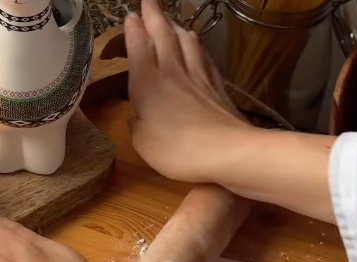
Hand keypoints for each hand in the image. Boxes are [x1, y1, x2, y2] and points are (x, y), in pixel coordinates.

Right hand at [125, 0, 336, 222]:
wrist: (226, 151)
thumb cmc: (176, 150)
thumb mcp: (142, 142)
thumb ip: (137, 123)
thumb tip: (137, 112)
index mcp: (148, 83)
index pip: (139, 48)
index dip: (133, 31)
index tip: (130, 16)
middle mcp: (173, 72)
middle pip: (163, 36)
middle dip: (154, 16)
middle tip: (148, 2)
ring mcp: (198, 77)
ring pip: (186, 42)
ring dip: (177, 27)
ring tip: (172, 21)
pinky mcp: (217, 87)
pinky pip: (205, 58)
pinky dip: (198, 47)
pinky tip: (198, 46)